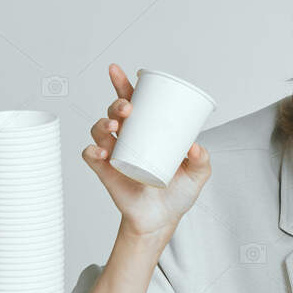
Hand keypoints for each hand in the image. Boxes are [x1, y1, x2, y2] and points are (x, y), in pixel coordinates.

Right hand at [81, 63, 211, 243]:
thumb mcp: (198, 174)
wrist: (162, 220)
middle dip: (117, 103)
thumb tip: (194, 146)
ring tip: (114, 126)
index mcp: (147, 131)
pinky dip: (92, 150)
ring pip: (99, 129)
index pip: (133, 102)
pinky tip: (101, 151)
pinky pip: (91, 155)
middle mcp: (128, 138)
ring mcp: (115, 153)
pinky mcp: (105, 171)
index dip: (124, 85)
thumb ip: (202, 160)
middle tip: (127, 108)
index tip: (123, 72)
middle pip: (115, 111)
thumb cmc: (177, 193)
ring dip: (102, 122)